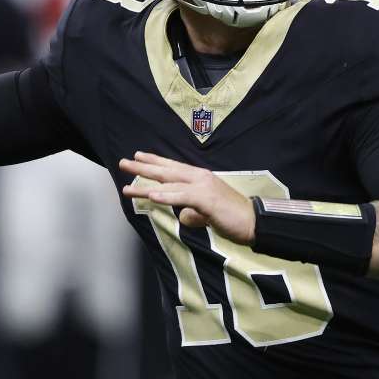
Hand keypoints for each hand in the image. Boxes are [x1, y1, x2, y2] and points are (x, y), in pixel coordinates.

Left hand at [119, 152, 254, 243]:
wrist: (254, 221)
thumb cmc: (232, 216)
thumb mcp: (207, 213)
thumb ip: (193, 212)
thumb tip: (183, 215)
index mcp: (200, 178)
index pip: (173, 167)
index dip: (155, 161)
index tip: (138, 156)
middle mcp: (200, 178)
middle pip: (167, 171)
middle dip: (143, 167)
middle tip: (123, 163)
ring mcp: (203, 187)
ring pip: (170, 183)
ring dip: (148, 184)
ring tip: (129, 185)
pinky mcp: (207, 199)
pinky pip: (182, 197)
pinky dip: (167, 196)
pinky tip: (152, 196)